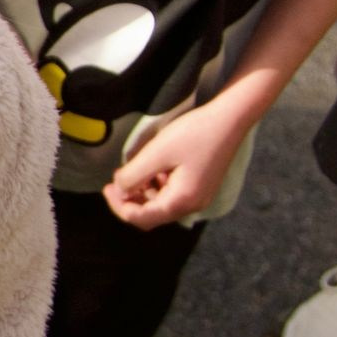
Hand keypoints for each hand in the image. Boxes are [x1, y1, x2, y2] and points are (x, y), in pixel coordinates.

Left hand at [104, 95, 254, 229]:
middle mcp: (192, 205)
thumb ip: (133, 176)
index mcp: (181, 201)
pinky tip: (154, 168)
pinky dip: (157, 185)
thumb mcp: (156, 153)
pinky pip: (173, 194)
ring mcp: (199, 197)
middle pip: (151, 215)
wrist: (230, 118)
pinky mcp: (201, 186)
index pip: (141, 218)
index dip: (119, 206)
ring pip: (161, 204)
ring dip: (143, 192)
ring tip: (134, 171)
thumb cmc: (194, 133)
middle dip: (130, 200)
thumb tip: (119, 190)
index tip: (107, 187)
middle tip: (115, 182)